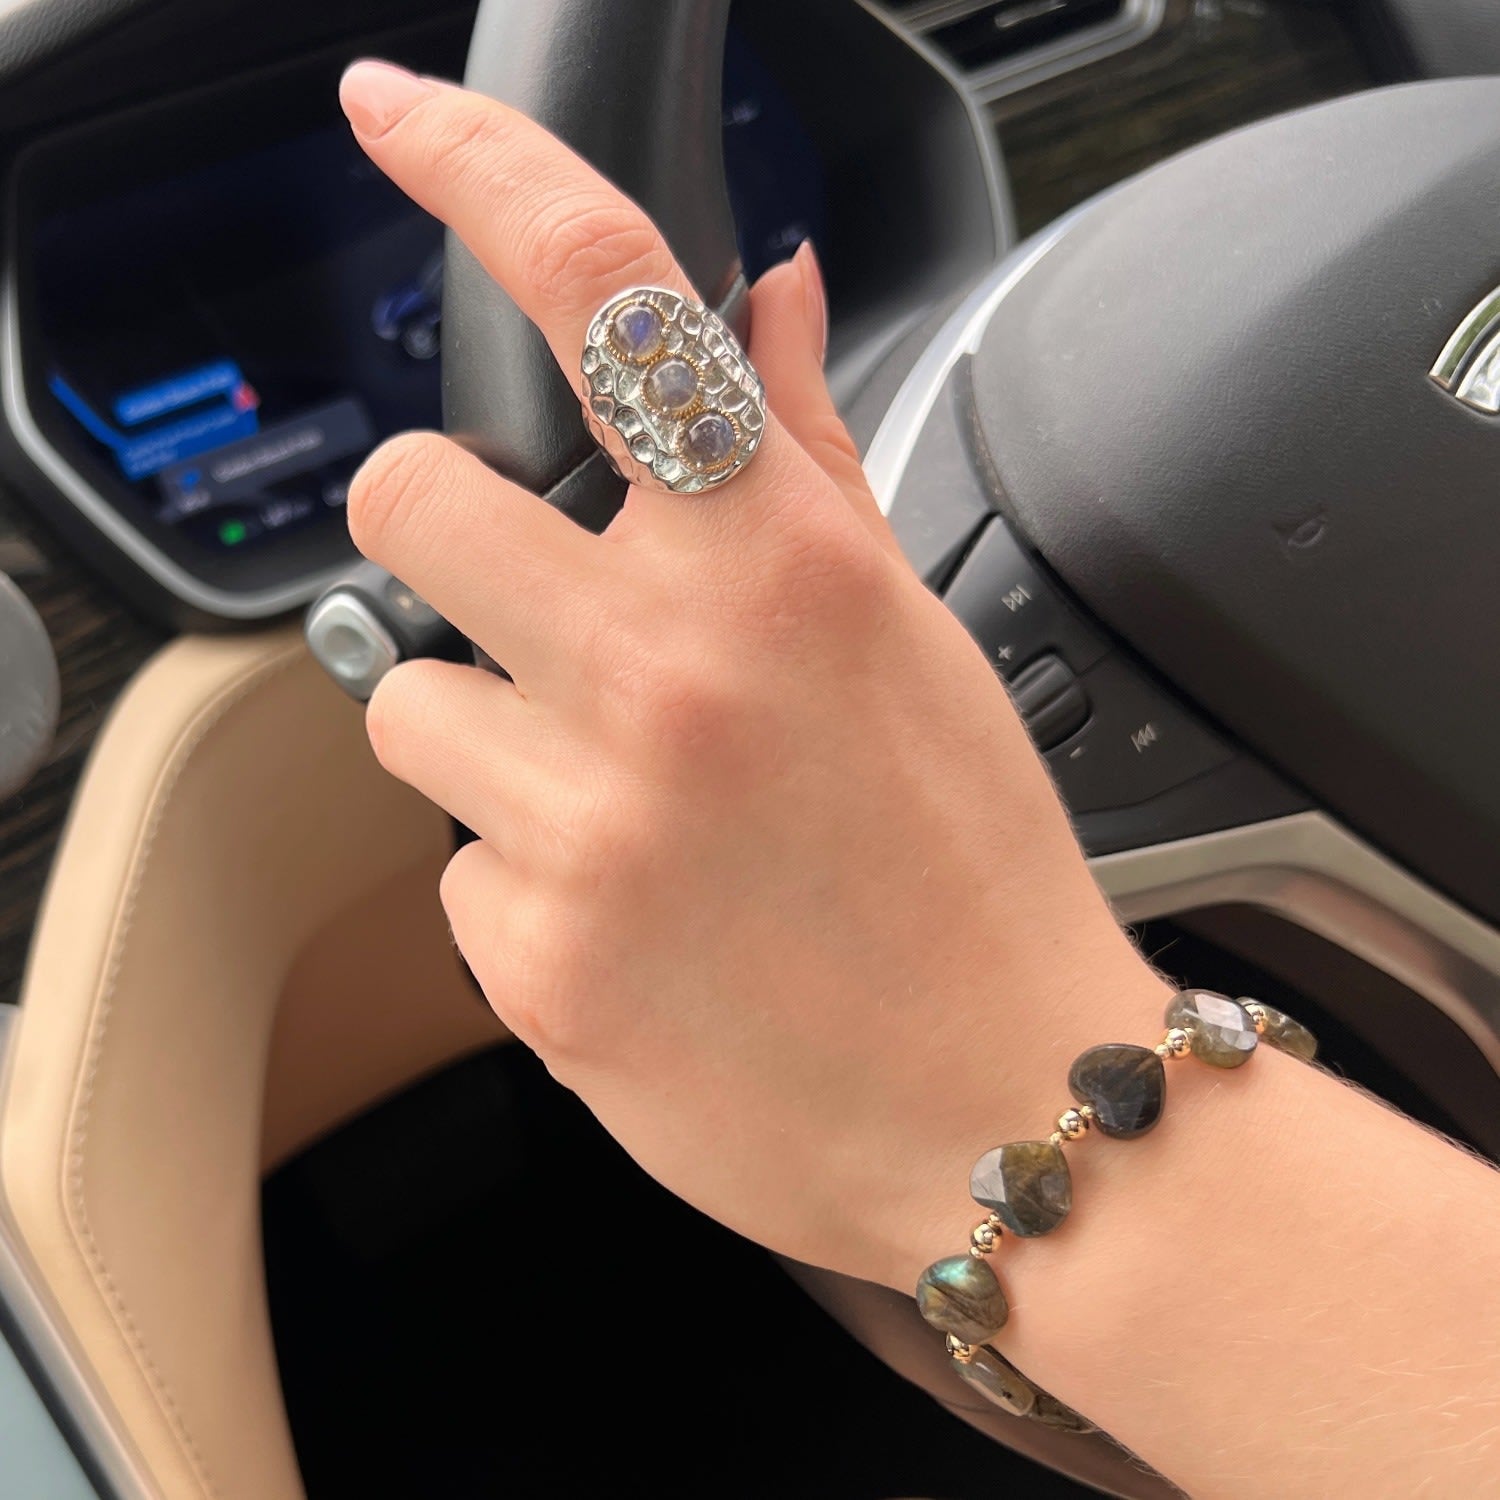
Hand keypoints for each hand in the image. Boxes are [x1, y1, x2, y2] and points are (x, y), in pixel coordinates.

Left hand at [338, 61, 1166, 1290]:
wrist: (998, 1101)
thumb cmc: (970, 870)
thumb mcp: (909, 637)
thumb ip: (808, 451)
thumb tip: (762, 297)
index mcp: (780, 565)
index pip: (611, 297)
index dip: (483, 170)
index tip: (399, 122)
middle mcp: (672, 670)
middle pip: (408, 504)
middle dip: (449, 545)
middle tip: (536, 609)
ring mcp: (591, 821)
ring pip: (404, 707)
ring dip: (488, 739)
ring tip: (620, 806)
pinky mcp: (536, 959)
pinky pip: (451, 870)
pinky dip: (524, 883)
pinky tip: (636, 915)